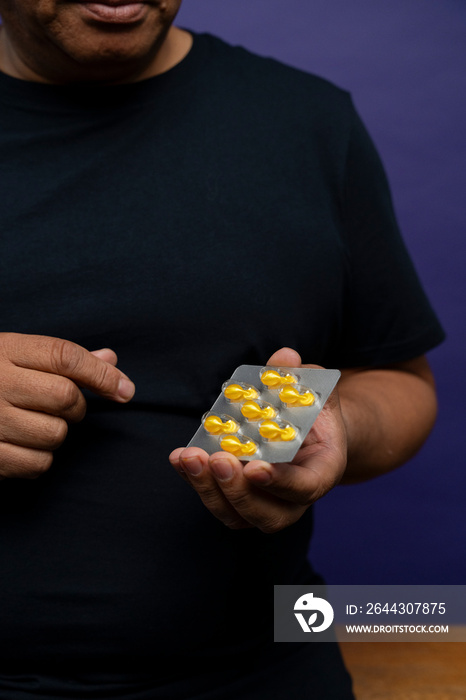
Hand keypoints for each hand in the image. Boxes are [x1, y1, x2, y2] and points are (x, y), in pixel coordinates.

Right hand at [0, 333, 134, 479]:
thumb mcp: (16, 354)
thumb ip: (62, 358)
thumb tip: (111, 358)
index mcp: (6, 351)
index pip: (65, 356)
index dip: (102, 374)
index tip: (125, 390)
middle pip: (66, 397)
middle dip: (76, 407)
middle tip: (62, 407)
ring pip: (56, 434)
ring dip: (57, 434)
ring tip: (35, 424)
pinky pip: (38, 463)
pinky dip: (40, 458)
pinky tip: (22, 445)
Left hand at [169, 347, 346, 532]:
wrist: (308, 433)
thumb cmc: (313, 410)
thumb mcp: (313, 388)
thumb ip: (299, 376)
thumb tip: (284, 358)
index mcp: (323, 471)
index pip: (305, 487)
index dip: (280, 481)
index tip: (255, 468)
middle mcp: (295, 499)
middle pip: (268, 515)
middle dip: (238, 490)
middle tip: (218, 459)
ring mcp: (266, 505)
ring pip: (236, 515)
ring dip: (209, 489)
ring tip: (191, 457)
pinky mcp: (238, 501)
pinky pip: (216, 501)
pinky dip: (194, 481)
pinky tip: (180, 457)